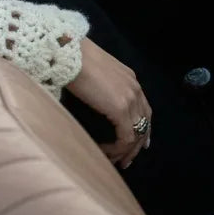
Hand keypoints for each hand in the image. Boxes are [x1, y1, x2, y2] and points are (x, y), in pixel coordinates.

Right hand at [65, 38, 151, 168]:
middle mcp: (135, 89)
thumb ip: (103, 85)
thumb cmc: (74, 58)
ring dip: (127, 151)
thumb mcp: (96, 72)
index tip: (137, 143)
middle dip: (137, 144)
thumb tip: (97, 98)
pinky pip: (125, 138)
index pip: (144, 109)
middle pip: (144, 123)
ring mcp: (130, 100)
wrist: (69, 53)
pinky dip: (117, 148)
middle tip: (127, 159)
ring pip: (136, 134)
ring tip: (117, 161)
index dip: (142, 127)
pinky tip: (106, 152)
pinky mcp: (120, 110)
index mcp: (130, 79)